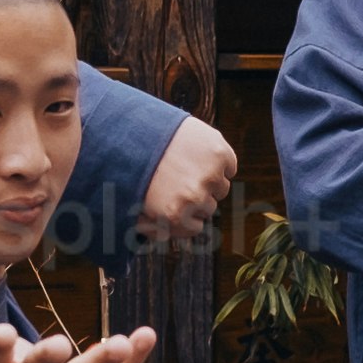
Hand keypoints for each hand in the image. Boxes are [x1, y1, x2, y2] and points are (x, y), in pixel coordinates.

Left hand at [137, 112, 238, 243]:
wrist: (135, 123)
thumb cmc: (132, 164)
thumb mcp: (134, 202)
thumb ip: (150, 227)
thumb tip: (159, 239)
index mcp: (174, 216)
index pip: (196, 227)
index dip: (187, 212)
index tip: (177, 198)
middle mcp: (195, 200)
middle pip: (210, 207)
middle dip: (197, 195)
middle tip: (179, 176)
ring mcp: (210, 176)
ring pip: (222, 187)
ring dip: (211, 178)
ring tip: (188, 162)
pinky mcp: (219, 153)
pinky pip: (230, 166)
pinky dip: (221, 161)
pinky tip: (200, 152)